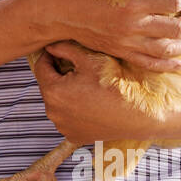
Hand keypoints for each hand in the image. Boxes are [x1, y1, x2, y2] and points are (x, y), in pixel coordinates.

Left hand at [31, 42, 160, 142]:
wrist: (139, 113)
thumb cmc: (115, 85)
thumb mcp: (90, 59)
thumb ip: (65, 49)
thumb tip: (50, 45)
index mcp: (53, 92)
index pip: (41, 67)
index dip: (50, 55)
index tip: (57, 50)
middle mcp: (53, 112)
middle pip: (48, 85)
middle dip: (58, 75)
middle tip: (76, 67)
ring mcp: (63, 127)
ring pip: (57, 103)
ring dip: (65, 93)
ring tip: (84, 85)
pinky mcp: (74, 136)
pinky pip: (67, 118)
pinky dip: (73, 109)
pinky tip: (88, 102)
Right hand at [51, 0, 180, 72]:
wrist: (57, 13)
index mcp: (132, 2)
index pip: (174, 1)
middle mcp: (132, 25)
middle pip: (176, 28)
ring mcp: (126, 42)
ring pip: (167, 49)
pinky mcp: (120, 52)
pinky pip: (149, 63)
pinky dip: (168, 65)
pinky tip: (180, 62)